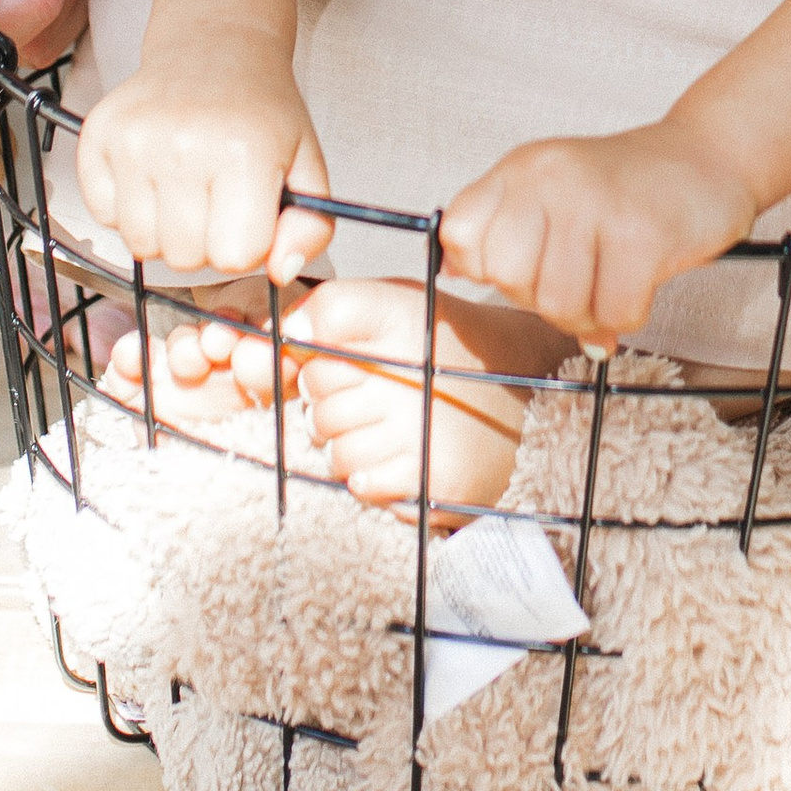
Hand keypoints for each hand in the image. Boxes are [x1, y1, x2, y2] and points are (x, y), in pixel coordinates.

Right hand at [77, 29, 331, 277]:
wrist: (214, 44)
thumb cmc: (262, 112)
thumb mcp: (307, 163)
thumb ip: (311, 227)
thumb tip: (281, 271)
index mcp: (245, 153)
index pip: (235, 257)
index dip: (247, 244)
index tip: (251, 211)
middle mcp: (184, 144)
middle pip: (184, 258)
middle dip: (205, 241)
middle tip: (217, 198)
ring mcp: (134, 139)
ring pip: (140, 245)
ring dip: (164, 230)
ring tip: (186, 187)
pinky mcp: (98, 134)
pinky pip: (102, 216)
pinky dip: (125, 208)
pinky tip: (152, 173)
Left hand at [294, 279, 545, 516]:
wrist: (526, 399)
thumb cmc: (444, 352)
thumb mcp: (396, 308)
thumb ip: (331, 314)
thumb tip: (264, 341)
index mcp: (403, 314)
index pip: (321, 315)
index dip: (311, 337)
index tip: (329, 347)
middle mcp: (410, 370)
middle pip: (316, 388)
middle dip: (328, 395)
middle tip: (370, 391)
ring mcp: (419, 429)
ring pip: (332, 445)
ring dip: (347, 442)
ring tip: (387, 426)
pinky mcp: (427, 478)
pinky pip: (358, 482)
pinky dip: (370, 475)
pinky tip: (398, 455)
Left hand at [442, 122, 756, 350]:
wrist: (710, 155)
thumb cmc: (626, 186)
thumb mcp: (551, 189)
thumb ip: (502, 225)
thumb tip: (452, 269)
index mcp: (521, 169)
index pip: (462, 237)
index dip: (493, 268)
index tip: (532, 262)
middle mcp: (551, 178)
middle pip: (511, 281)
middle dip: (545, 299)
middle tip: (581, 277)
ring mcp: (596, 203)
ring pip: (561, 306)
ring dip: (591, 313)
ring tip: (611, 284)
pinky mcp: (642, 234)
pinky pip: (615, 313)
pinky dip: (629, 315)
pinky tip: (642, 283)